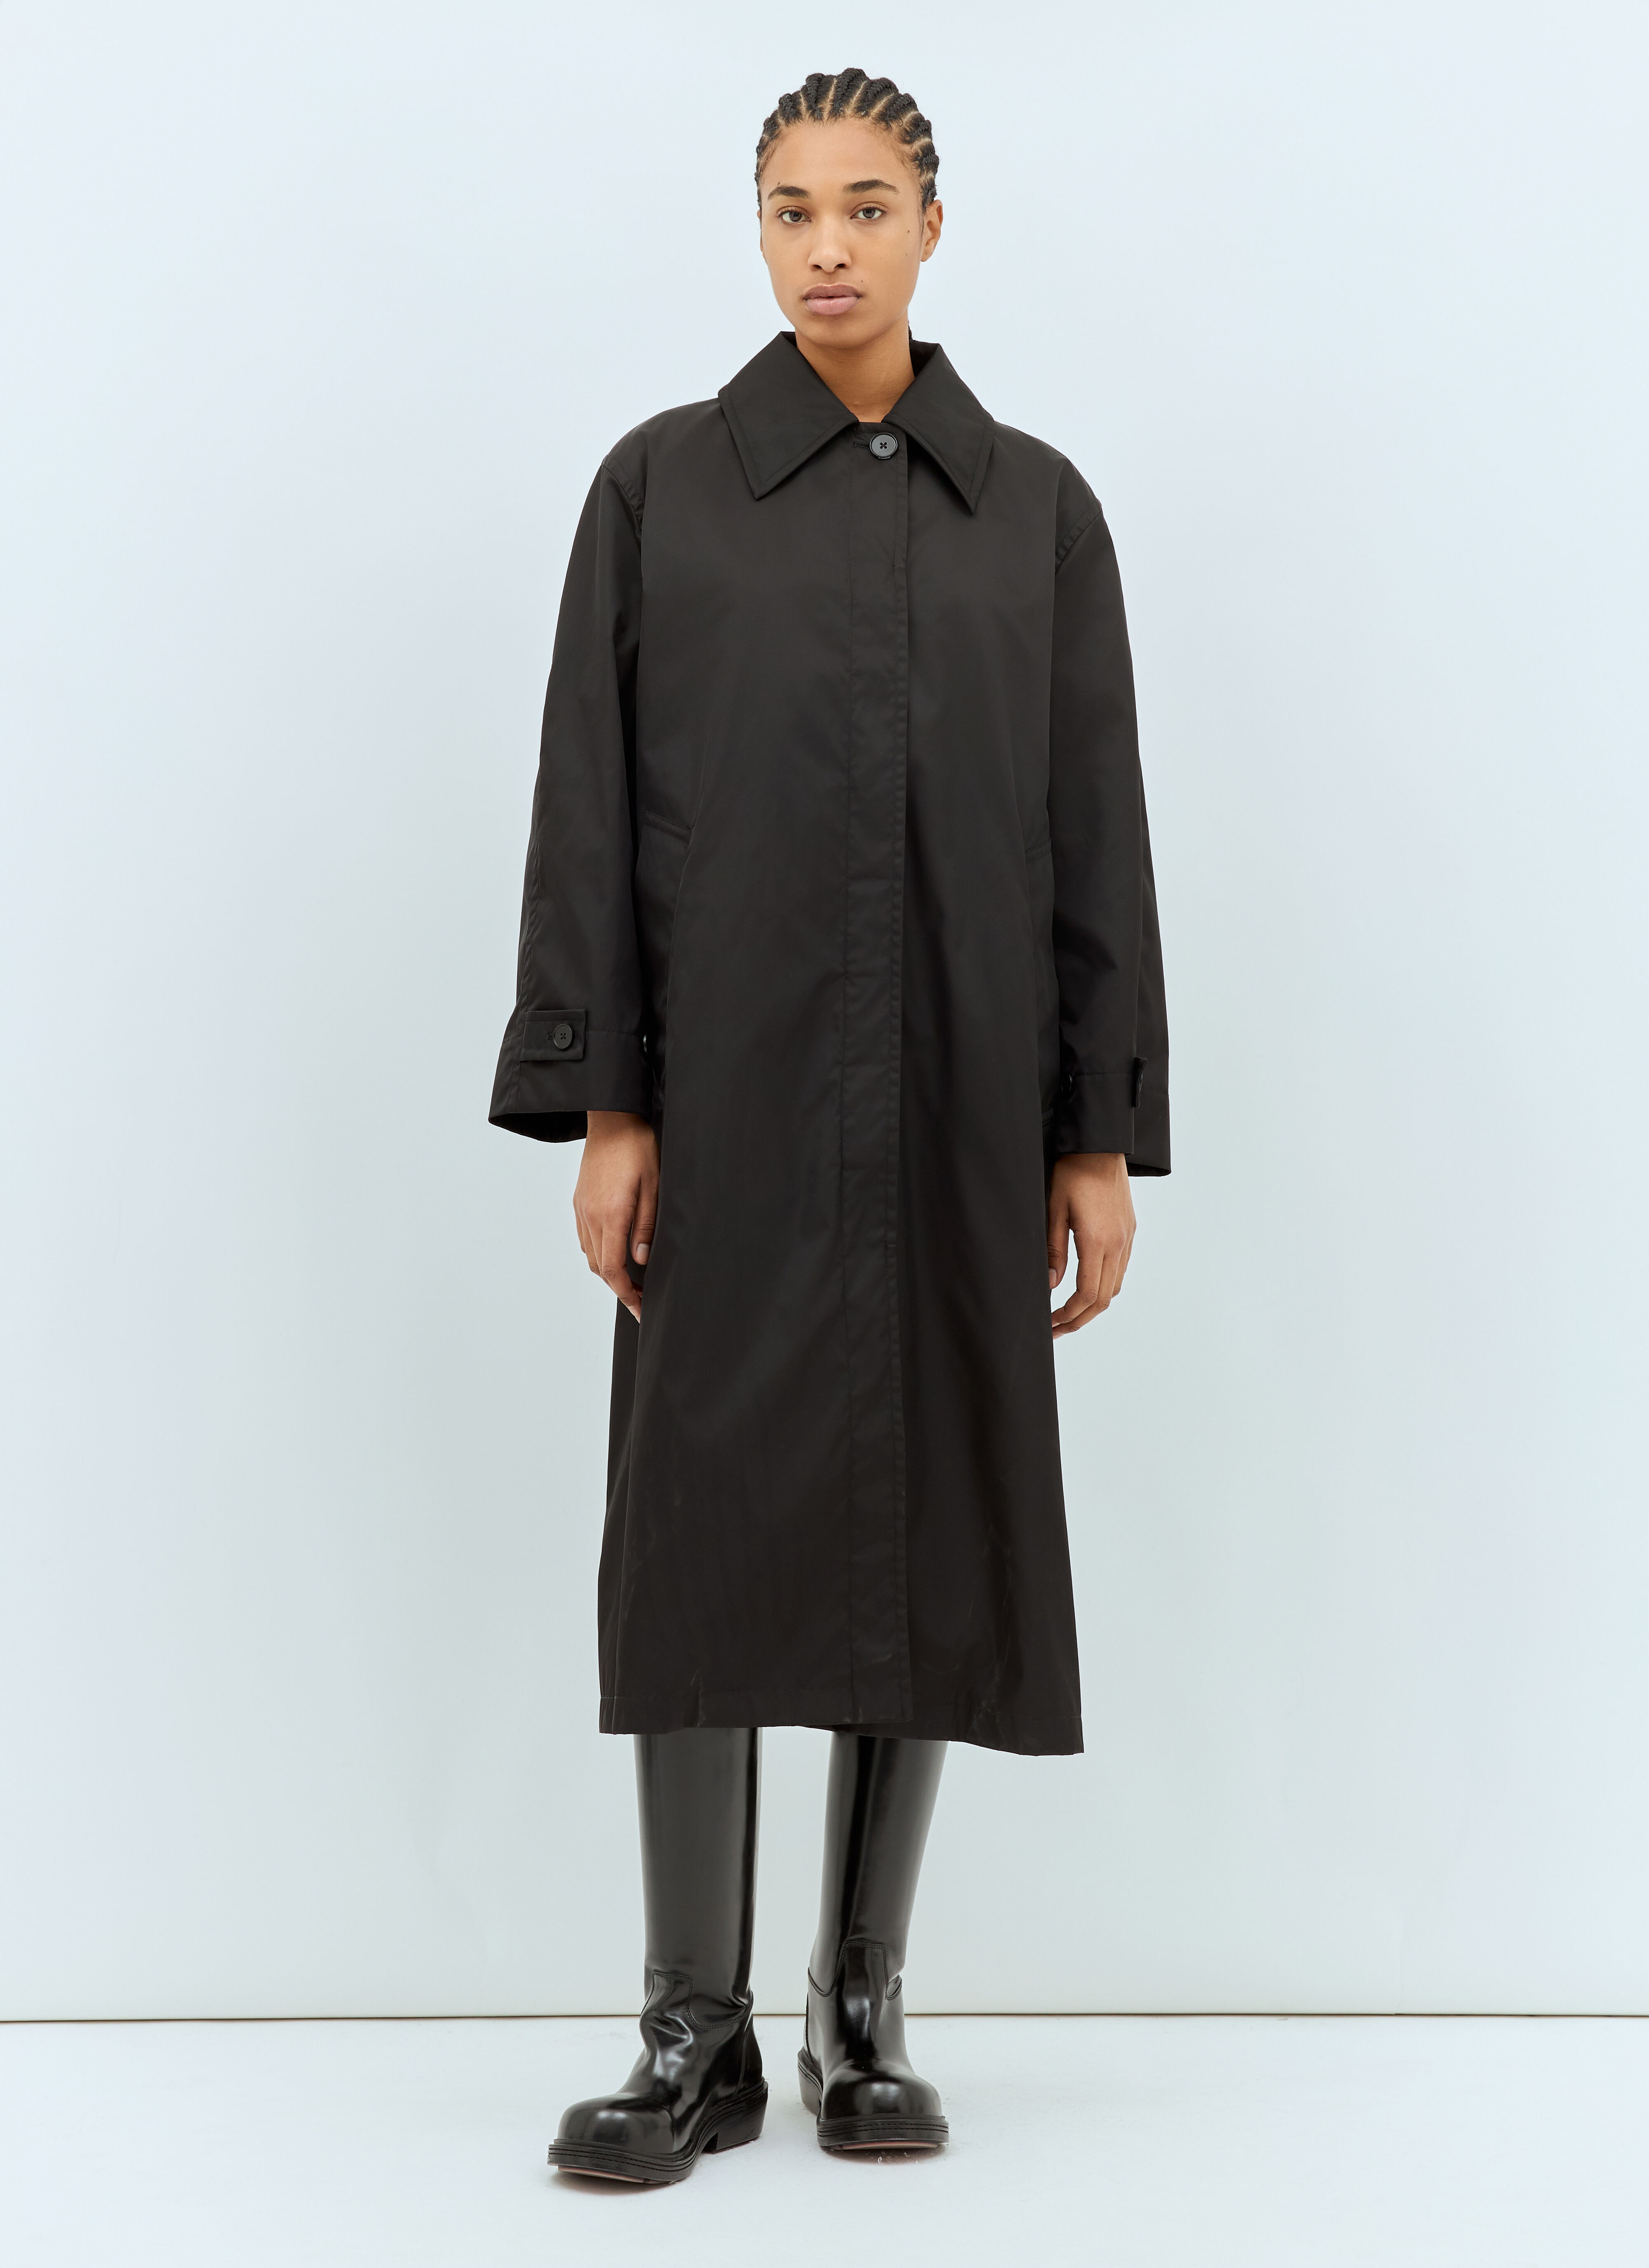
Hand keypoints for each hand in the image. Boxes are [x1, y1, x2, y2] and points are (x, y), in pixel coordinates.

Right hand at [572, 1111, 658, 1321]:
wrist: (611, 1120)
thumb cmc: (637, 1148)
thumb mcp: (654, 1186)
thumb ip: (646, 1225)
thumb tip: (641, 1259)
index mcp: (611, 1214)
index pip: (612, 1269)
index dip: (626, 1293)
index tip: (641, 1307)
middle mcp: (590, 1216)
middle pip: (599, 1267)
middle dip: (619, 1287)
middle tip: (641, 1298)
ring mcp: (581, 1209)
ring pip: (590, 1255)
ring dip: (608, 1272)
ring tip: (631, 1279)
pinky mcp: (578, 1202)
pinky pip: (584, 1238)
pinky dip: (598, 1253)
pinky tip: (615, 1251)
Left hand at [1047, 1152, 1135, 1337]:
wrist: (1101, 1146)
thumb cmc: (1073, 1173)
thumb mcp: (1053, 1210)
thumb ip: (1053, 1250)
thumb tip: (1051, 1284)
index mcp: (1097, 1241)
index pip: (1086, 1294)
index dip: (1068, 1315)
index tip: (1050, 1323)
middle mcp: (1118, 1244)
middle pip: (1103, 1299)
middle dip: (1079, 1320)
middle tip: (1057, 1330)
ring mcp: (1127, 1238)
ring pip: (1114, 1287)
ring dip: (1093, 1306)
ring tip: (1069, 1314)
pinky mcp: (1129, 1231)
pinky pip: (1121, 1270)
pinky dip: (1104, 1287)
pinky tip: (1087, 1287)